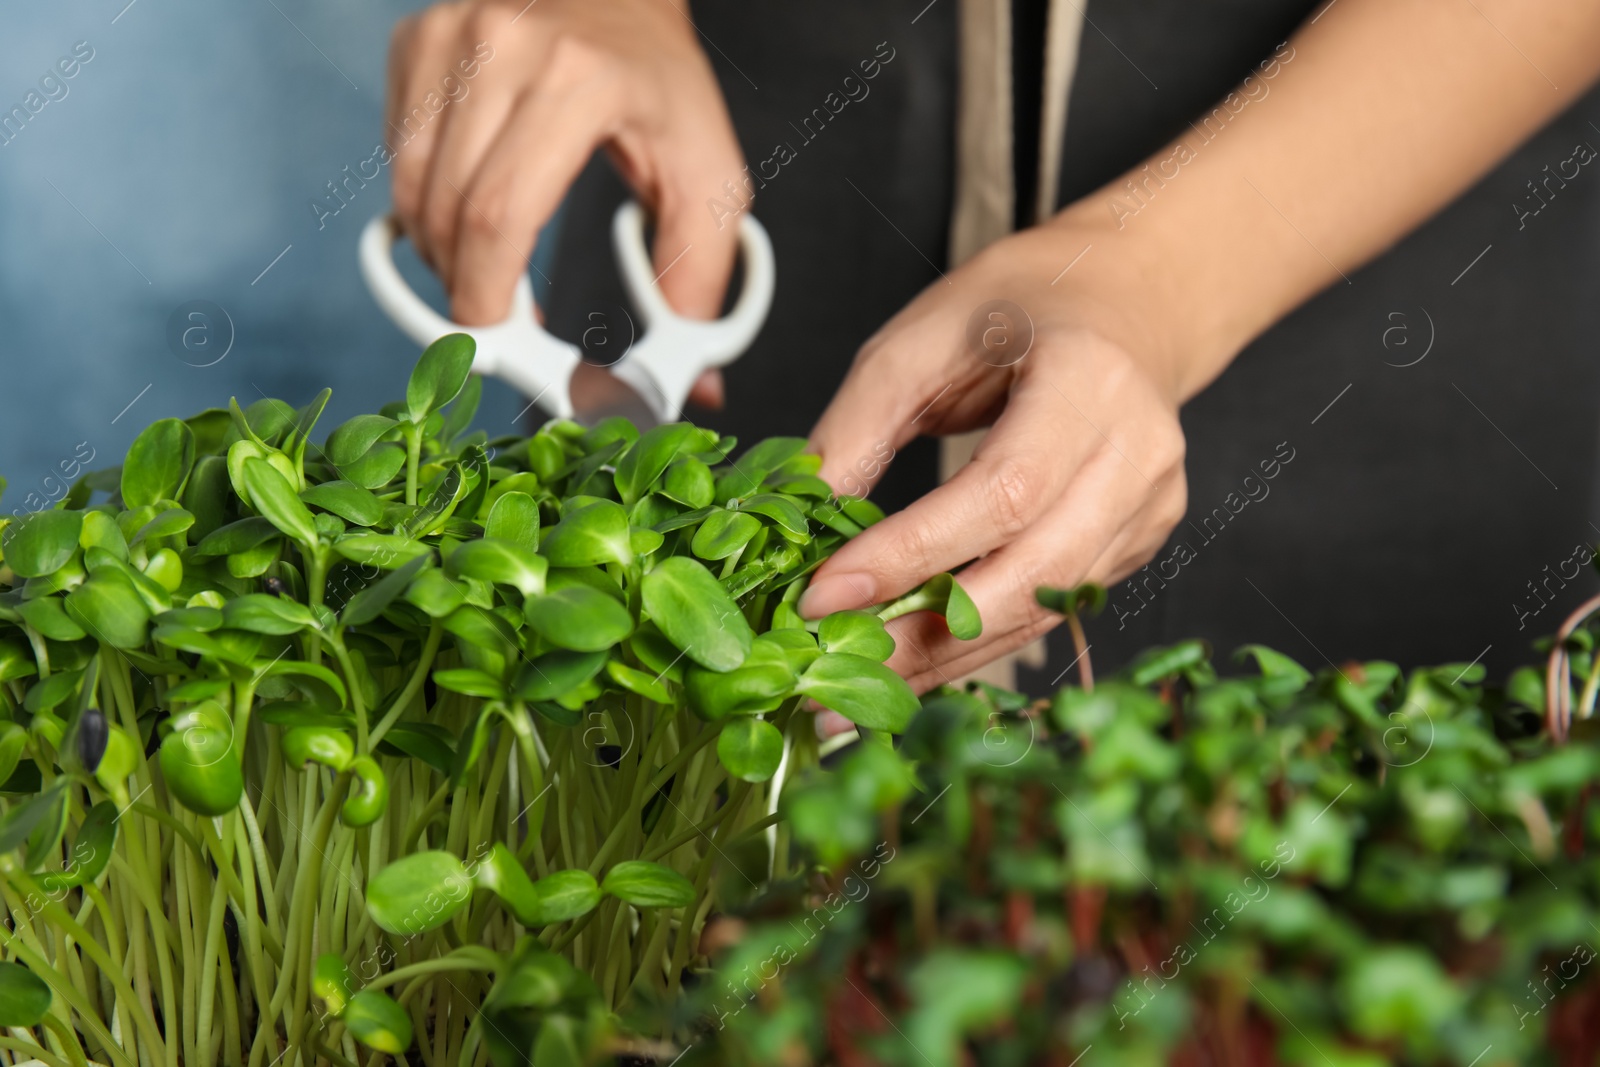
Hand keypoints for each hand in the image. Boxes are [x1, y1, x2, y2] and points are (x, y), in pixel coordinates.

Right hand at [386, 0, 743, 403]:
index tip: (498, 342)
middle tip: (497, 327)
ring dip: (440, 253)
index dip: (486, 297)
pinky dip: (424, 202)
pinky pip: (398, 154)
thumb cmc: (664, 85)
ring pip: (411, 188)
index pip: (500, 216)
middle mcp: (505, 47)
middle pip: (449, 211)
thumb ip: (697, 283)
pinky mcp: (417, 39)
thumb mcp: (708, 178)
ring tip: (489, 272)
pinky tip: (469, 213)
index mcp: (582, 81)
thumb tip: (693, 388)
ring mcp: (451, 35)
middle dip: (464, 288)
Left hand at [801, 225, 1188, 690]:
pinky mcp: (1138, 546)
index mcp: (1089, 382)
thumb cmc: (1018, 310)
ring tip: (852, 690)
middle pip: (1031, 575)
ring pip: (1039, 610)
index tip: (822, 594)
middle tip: (825, 672)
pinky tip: (911, 662)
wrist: (1125, 305)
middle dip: (921, 636)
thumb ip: (857, 426)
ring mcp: (1149, 508)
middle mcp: (1137, 454)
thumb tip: (801, 521)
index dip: (910, 555)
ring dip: (942, 659)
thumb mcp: (921, 338)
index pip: (1000, 493)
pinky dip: (976, 642)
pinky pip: (1048, 608)